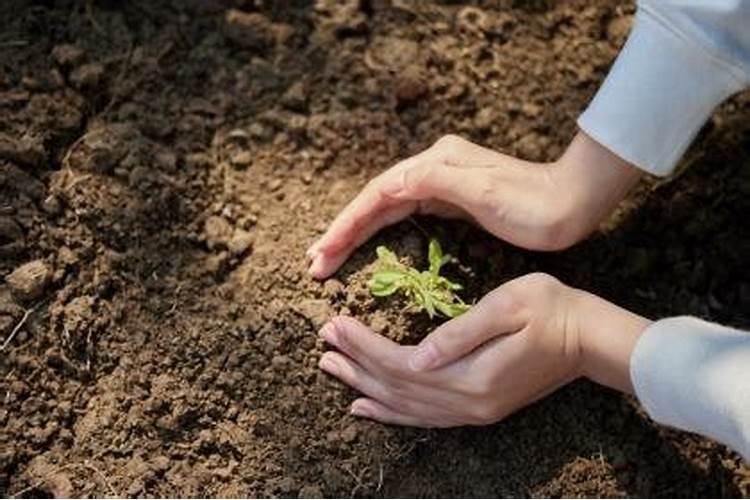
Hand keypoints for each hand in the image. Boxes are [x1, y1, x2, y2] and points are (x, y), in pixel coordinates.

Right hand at [307, 131, 641, 278]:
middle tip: (315, 262)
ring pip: (386, 208)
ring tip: (329, 256)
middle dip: (343, 231)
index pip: (378, 195)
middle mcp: (431, 168)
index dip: (347, 224)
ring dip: (356, 233)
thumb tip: (389, 183)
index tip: (323, 254)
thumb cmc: (533, 204)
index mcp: (434, 164)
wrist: (572, 203)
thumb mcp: (484, 192)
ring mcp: (440, 183)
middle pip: (375, 201)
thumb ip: (435, 182)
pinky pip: (403, 214)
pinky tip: (367, 243)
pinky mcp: (450, 200)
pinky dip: (380, 231)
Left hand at [318, 273, 650, 426]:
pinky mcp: (477, 409)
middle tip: (324, 342)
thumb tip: (418, 356)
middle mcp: (467, 402)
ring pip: (404, 406)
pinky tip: (366, 406)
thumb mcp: (508, 306)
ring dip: (365, 387)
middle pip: (395, 387)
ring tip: (332, 369)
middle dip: (356, 363)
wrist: (588, 340)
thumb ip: (461, 334)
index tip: (335, 323)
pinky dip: (390, 413)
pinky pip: (423, 418)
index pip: (400, 363)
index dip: (364, 346)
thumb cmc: (551, 309)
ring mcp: (472, 411)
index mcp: (471, 374)